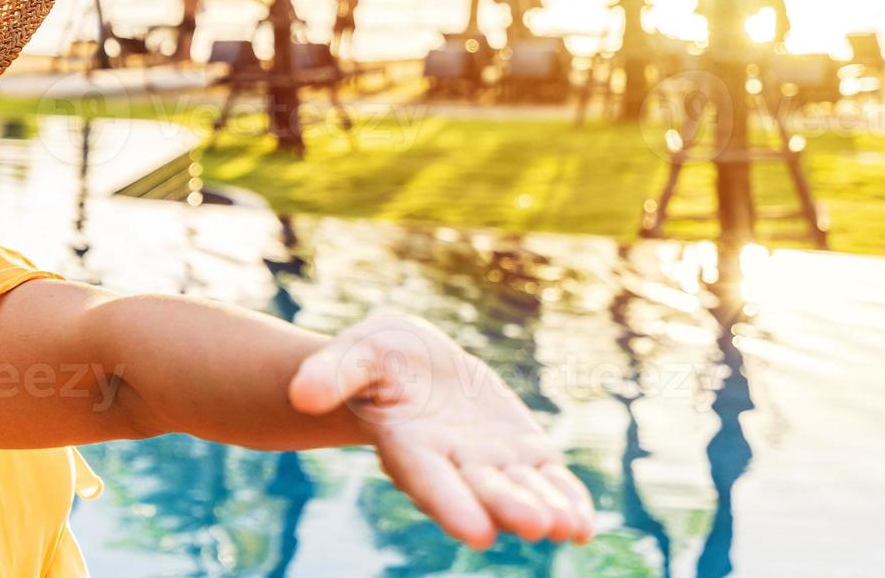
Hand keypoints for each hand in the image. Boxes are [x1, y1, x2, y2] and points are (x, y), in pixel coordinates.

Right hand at [289, 315, 593, 548]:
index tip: (477, 533)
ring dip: (546, 510)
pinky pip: (547, 479)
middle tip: (538, 526)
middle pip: (481, 491)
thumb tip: (300, 395)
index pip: (429, 479)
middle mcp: (451, 463)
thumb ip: (331, 373)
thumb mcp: (353, 352)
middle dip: (509, 508)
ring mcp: (489, 460)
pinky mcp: (520, 450)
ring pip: (520, 490)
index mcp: (408, 445)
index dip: (452, 504)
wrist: (412, 361)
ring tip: (571, 529)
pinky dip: (566, 498)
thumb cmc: (376, 357)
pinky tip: (584, 524)